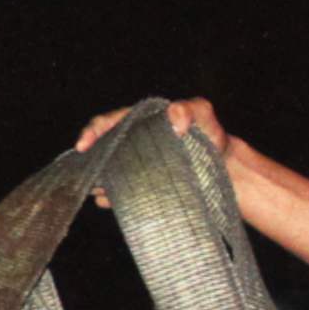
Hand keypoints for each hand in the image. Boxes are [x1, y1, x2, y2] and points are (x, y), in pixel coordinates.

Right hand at [73, 97, 220, 195]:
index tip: (83, 146)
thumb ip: (190, 109)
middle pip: (103, 147)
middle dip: (91, 159)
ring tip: (95, 189)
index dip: (93, 131)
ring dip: (98, 179)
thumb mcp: (204, 115)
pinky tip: (106, 201)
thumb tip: (174, 118)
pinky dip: (111, 195)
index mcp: (140, 121)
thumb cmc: (211, 135)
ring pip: (108, 169)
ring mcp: (137, 163)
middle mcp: (133, 141)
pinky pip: (120, 188)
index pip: (109, 122)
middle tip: (86, 173)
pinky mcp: (143, 183)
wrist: (224, 165)